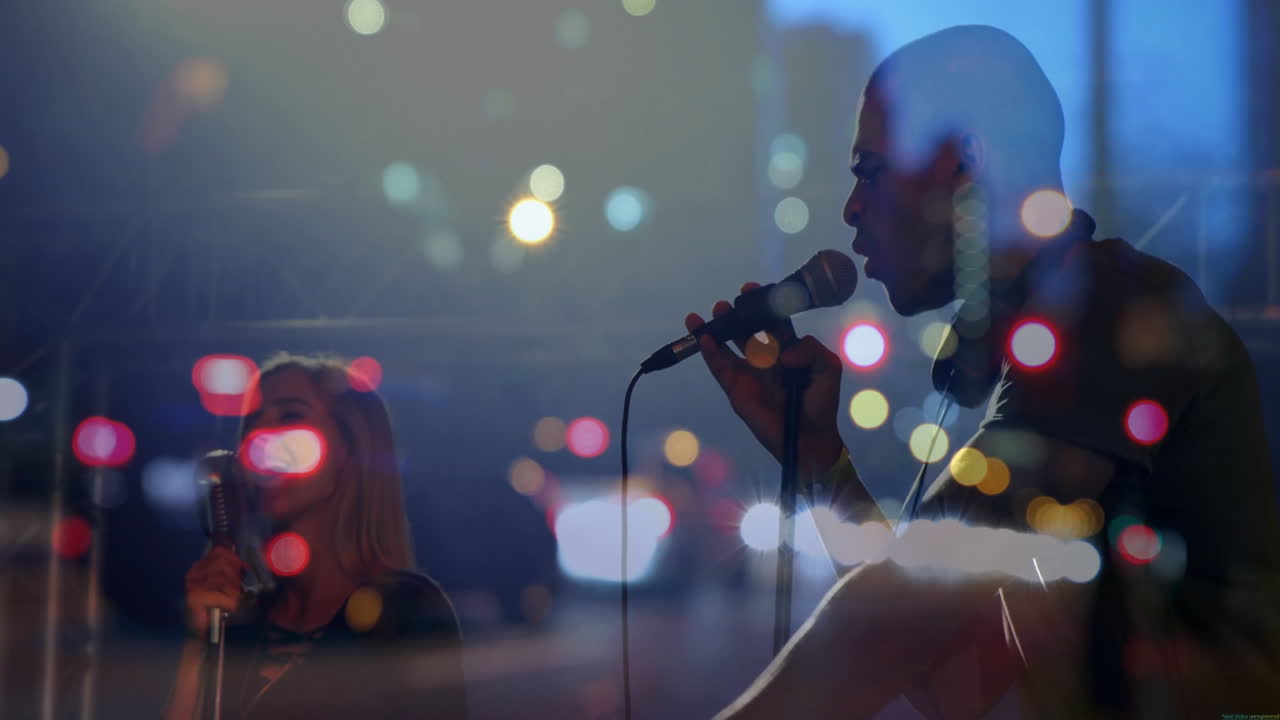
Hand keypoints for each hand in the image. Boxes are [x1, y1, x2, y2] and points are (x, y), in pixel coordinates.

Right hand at [183, 545, 243, 634]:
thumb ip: (231, 571)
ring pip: (225, 580)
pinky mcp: (196, 597)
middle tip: (234, 589)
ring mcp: (193, 584)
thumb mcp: (226, 584)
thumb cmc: (216, 605)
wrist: (201, 629)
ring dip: (233, 592)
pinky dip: (229, 603)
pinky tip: (226, 608)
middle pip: (224, 564)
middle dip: (234, 577)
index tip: (242, 568)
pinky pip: (222, 596)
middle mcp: (195, 572)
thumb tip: (243, 563)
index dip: (234, 559)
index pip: (219, 552)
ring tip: (229, 600)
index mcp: (200, 566)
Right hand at [686, 282, 845, 474]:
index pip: (771, 320)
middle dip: (736, 314)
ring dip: (715, 329)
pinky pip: (719, 368)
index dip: (762, 304)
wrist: (809, 438)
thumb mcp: (828, 368)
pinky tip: (704, 338)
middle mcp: (765, 357)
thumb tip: (783, 352)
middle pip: (745, 329)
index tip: (753, 290)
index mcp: (786, 349)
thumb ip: (812, 349)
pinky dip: (710, 353)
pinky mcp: (736, 389)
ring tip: (707, 314)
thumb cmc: (820, 403)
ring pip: (726, 346)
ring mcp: (748, 373)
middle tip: (729, 303)